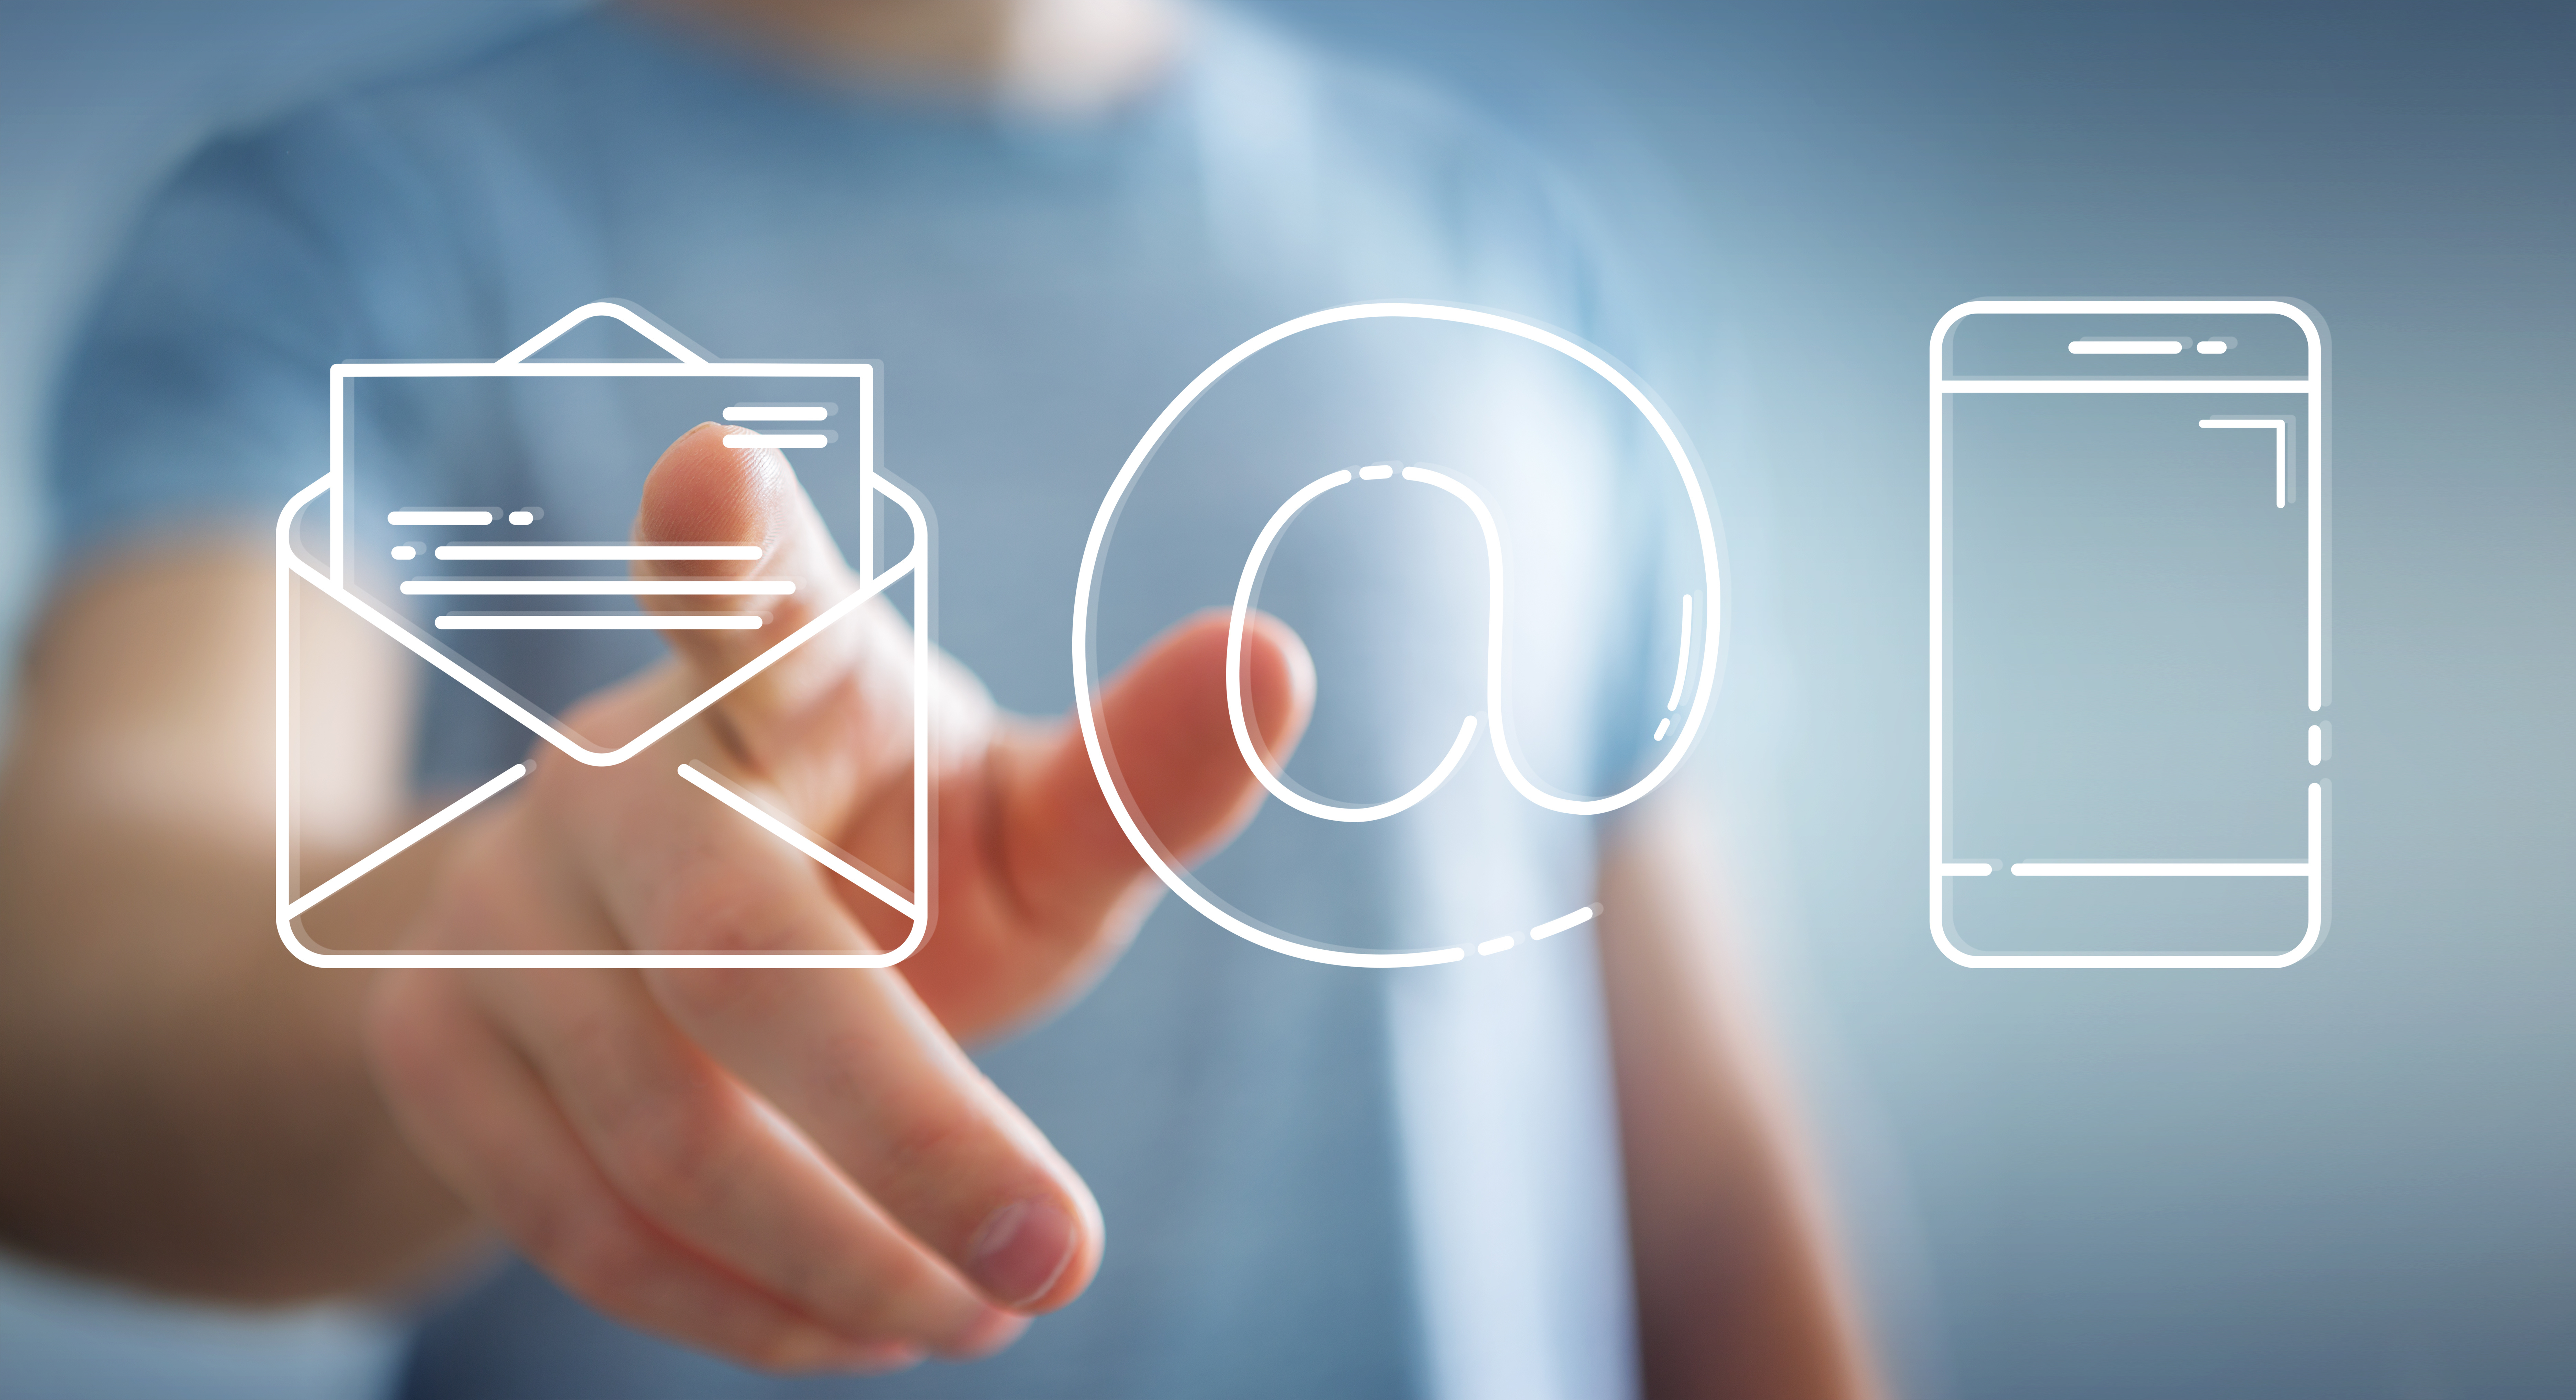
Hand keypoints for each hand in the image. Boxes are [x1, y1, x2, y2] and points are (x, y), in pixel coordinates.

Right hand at [364, 425, 1311, 1370]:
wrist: (663, 957)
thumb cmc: (891, 869)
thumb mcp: (1023, 827)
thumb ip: (1138, 777)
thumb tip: (1280, 661)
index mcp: (777, 674)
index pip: (747, 590)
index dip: (728, 541)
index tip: (721, 473)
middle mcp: (613, 768)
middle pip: (744, 957)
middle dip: (914, 1135)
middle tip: (1062, 1261)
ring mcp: (494, 904)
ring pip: (659, 1133)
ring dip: (847, 1258)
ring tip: (986, 1308)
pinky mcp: (428, 1041)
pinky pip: (576, 1225)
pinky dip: (740, 1308)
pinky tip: (859, 1326)